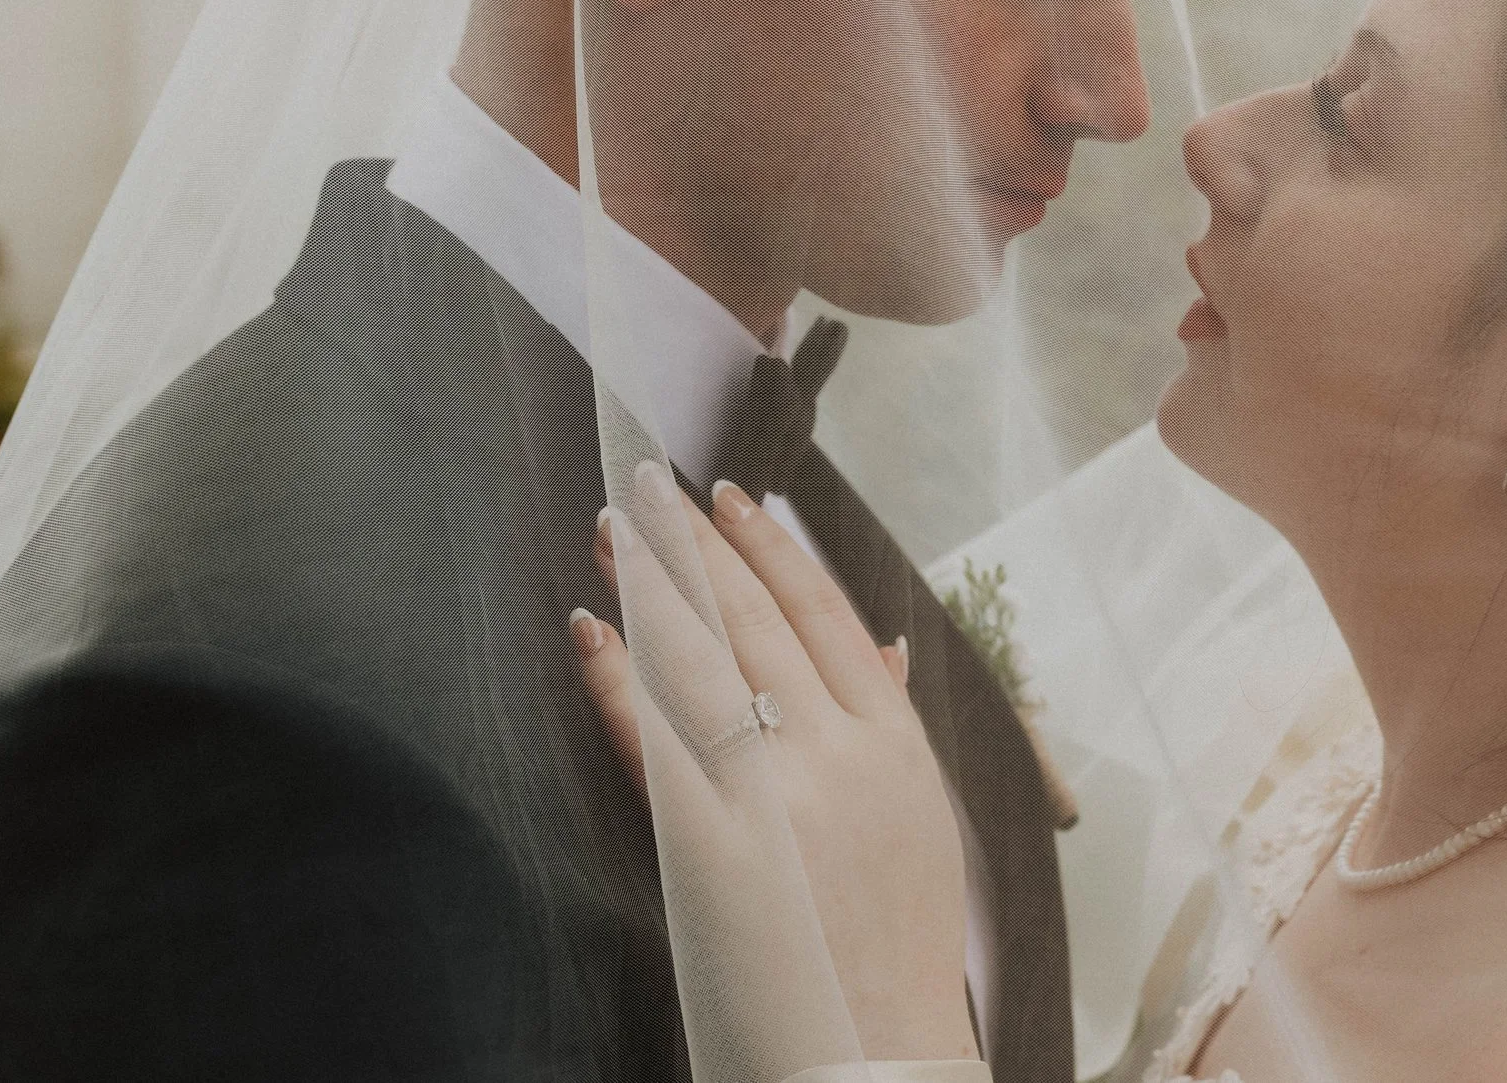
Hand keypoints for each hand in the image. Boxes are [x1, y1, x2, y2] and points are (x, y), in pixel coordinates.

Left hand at [573, 460, 975, 1064]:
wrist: (876, 1060)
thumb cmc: (896, 946)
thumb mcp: (919, 820)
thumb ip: (890, 722)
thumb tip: (882, 639)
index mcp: (897, 746)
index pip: (825, 613)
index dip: (772, 548)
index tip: (731, 495)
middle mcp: (839, 754)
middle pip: (755, 618)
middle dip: (696, 544)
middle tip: (647, 483)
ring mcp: (775, 796)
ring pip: (705, 659)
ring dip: (651, 586)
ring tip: (614, 529)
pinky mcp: (709, 846)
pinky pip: (654, 740)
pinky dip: (615, 678)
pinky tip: (587, 630)